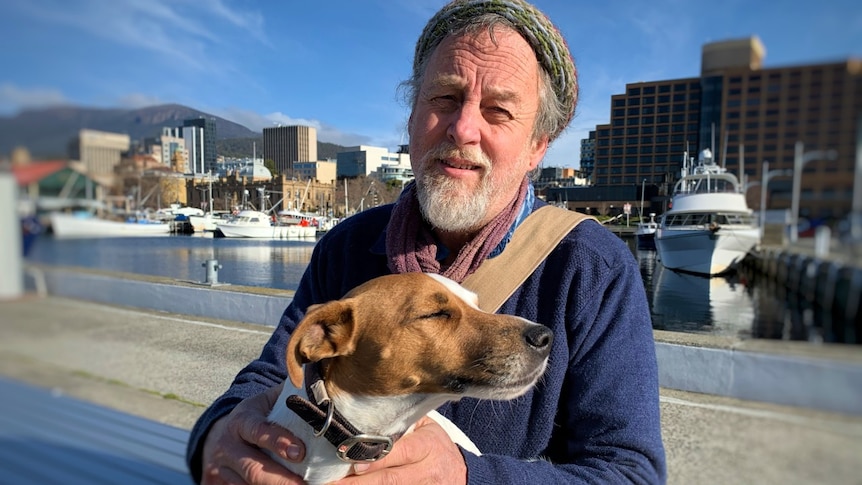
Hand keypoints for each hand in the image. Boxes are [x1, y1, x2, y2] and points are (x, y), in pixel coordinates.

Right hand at [201, 383, 305, 483]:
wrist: (226, 432)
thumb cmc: (259, 415)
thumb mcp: (270, 400)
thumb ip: (292, 395)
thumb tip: (320, 386)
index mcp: (242, 420)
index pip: (258, 430)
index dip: (277, 441)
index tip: (300, 452)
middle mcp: (228, 446)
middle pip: (253, 469)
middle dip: (282, 480)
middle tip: (306, 484)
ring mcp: (224, 469)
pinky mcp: (224, 484)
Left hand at [334, 415, 466, 484]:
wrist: (462, 474)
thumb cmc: (435, 445)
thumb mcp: (426, 428)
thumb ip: (401, 424)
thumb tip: (365, 416)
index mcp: (428, 445)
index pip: (400, 451)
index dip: (375, 459)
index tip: (352, 462)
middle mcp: (426, 471)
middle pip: (389, 480)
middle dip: (358, 484)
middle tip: (331, 483)